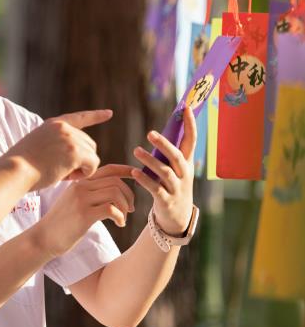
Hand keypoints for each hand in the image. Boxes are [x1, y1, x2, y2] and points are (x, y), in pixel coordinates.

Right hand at [4, 110, 112, 190]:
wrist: (14, 170)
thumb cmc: (20, 166)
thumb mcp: (37, 146)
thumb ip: (55, 144)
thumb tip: (74, 155)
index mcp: (53, 124)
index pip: (79, 117)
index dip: (95, 116)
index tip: (109, 113)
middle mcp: (63, 127)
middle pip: (89, 144)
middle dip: (82, 160)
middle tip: (63, 172)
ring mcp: (70, 138)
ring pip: (92, 155)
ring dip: (82, 168)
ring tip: (62, 174)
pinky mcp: (75, 152)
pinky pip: (92, 165)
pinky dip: (84, 174)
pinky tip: (67, 177)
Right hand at [32, 164, 134, 257]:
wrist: (43, 237)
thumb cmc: (61, 222)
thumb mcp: (73, 201)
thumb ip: (89, 193)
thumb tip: (113, 191)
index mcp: (79, 182)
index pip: (107, 169)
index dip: (125, 170)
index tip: (137, 176)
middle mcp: (80, 187)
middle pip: (115, 181)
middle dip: (129, 194)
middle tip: (130, 208)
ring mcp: (81, 199)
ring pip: (115, 192)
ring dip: (125, 206)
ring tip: (124, 217)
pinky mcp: (84, 214)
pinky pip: (111, 209)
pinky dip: (120, 216)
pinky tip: (119, 224)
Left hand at [131, 107, 196, 235]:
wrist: (176, 218)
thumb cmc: (172, 186)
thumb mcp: (175, 169)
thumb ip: (168, 153)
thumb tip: (157, 130)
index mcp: (187, 163)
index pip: (191, 141)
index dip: (190, 124)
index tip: (186, 107)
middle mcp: (184, 175)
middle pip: (177, 157)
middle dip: (164, 144)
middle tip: (150, 133)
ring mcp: (177, 189)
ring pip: (165, 173)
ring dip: (150, 161)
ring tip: (136, 151)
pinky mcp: (166, 201)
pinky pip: (155, 189)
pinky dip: (145, 180)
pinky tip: (134, 173)